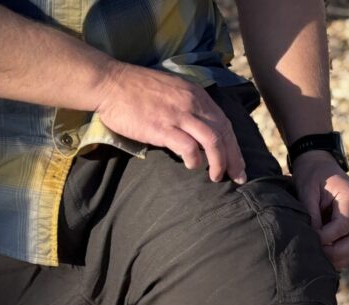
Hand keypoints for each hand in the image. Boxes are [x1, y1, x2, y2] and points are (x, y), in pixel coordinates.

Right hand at [94, 62, 246, 183]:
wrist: (110, 82)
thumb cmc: (136, 89)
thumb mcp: (172, 91)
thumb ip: (188, 107)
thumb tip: (199, 130)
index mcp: (196, 94)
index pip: (225, 123)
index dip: (235, 146)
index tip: (238, 163)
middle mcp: (192, 103)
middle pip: (224, 134)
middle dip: (234, 158)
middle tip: (237, 176)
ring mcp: (178, 115)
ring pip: (213, 141)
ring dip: (219, 162)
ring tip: (216, 177)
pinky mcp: (162, 127)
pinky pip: (189, 147)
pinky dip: (195, 160)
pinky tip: (192, 166)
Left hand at [291, 150, 348, 270]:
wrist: (320, 165)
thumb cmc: (311, 175)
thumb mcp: (307, 189)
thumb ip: (311, 213)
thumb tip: (313, 238)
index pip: (342, 226)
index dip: (325, 238)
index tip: (309, 239)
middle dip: (335, 253)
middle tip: (315, 257)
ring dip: (340, 259)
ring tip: (319, 261)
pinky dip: (342, 257)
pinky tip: (325, 259)